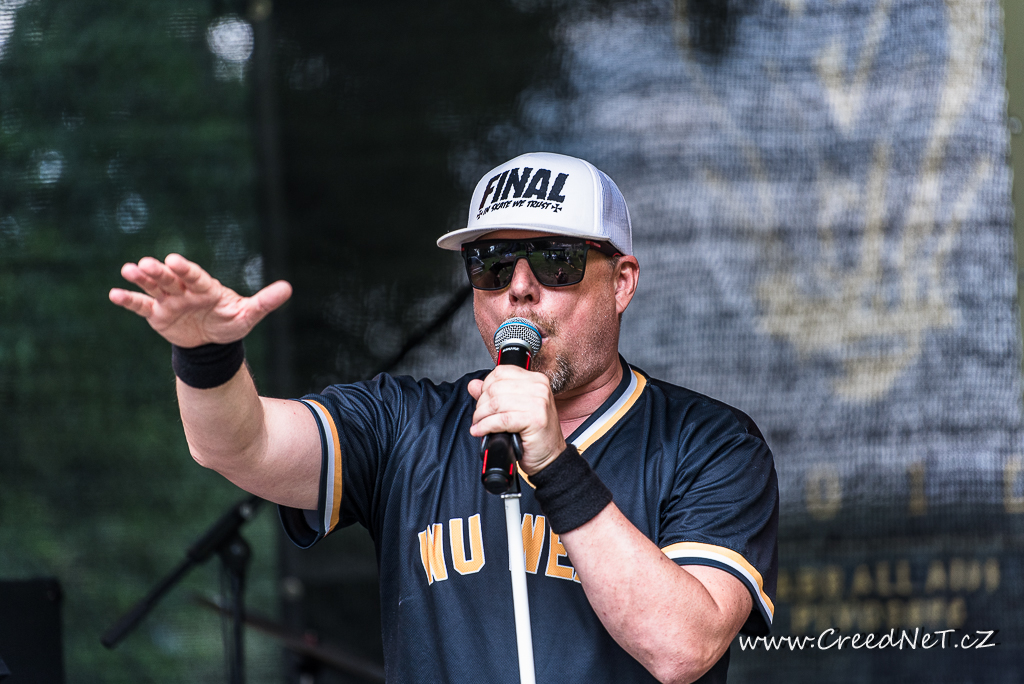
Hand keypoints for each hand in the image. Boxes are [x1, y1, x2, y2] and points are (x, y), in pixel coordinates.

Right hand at [109, 253, 291, 347]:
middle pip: (170, 278)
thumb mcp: (248, 315)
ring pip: (153, 287)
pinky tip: (113, 294)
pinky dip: (129, 300)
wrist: (213, 342)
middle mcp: (184, 290)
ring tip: (128, 270)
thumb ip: (265, 302)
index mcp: (206, 287)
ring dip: (141, 279)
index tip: (174, 261)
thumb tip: (288, 288)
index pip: (194, 276)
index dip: (185, 269)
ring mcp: (169, 300)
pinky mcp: (157, 313)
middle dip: (159, 272)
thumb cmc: (230, 323)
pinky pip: (141, 306)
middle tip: (147, 264)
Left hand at [467, 365, 566, 475]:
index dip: (485, 386)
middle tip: (479, 417)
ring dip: (481, 416)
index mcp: (536, 380)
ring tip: (479, 424)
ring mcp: (539, 403)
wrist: (550, 457)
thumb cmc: (535, 434)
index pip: (501, 372)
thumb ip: (494, 394)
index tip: (482, 400)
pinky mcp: (534, 420)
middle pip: (495, 388)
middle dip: (481, 404)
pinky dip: (486, 426)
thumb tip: (473, 385)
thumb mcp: (515, 408)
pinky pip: (501, 420)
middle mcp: (539, 388)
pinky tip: (481, 431)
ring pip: (496, 403)